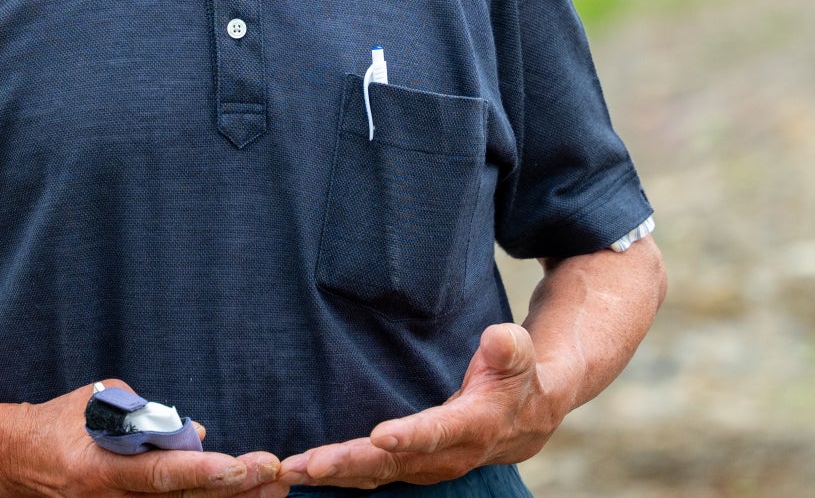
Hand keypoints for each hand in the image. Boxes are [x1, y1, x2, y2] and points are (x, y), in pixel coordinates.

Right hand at [0, 379, 289, 497]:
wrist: (11, 458)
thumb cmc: (60, 422)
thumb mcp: (102, 403)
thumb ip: (150, 418)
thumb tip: (199, 435)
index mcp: (104, 468)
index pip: (164, 473)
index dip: (207, 472)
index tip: (246, 465)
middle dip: (237, 491)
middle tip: (281, 477)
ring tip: (273, 490)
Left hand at [278, 324, 565, 489]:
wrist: (524, 418)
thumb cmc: (515, 377)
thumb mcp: (519, 354)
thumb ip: (509, 347)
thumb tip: (498, 338)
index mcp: (473, 427)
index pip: (438, 432)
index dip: (410, 436)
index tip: (379, 436)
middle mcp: (446, 456)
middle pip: (392, 463)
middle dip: (349, 464)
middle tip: (308, 465)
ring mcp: (424, 466)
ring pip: (374, 475)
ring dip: (333, 475)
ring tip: (290, 472)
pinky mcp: (407, 467)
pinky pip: (368, 475)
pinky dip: (336, 476)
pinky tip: (301, 473)